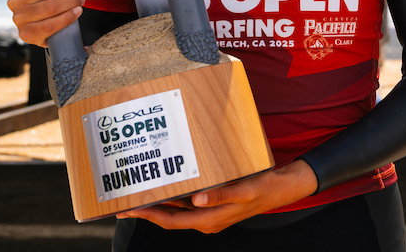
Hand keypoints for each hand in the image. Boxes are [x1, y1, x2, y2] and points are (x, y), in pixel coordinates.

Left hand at [117, 159, 317, 233]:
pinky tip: (167, 185)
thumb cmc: (264, 188)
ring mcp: (210, 212)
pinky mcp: (214, 203)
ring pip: (177, 211)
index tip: (129, 208)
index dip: (149, 215)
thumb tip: (197, 200)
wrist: (282, 187)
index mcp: (210, 220)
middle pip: (169, 218)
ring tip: (139, 193)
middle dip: (146, 210)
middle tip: (123, 201)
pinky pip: (188, 203)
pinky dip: (174, 196)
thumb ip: (221, 195)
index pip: (171, 221)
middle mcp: (207, 219)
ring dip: (158, 204)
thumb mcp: (244, 190)